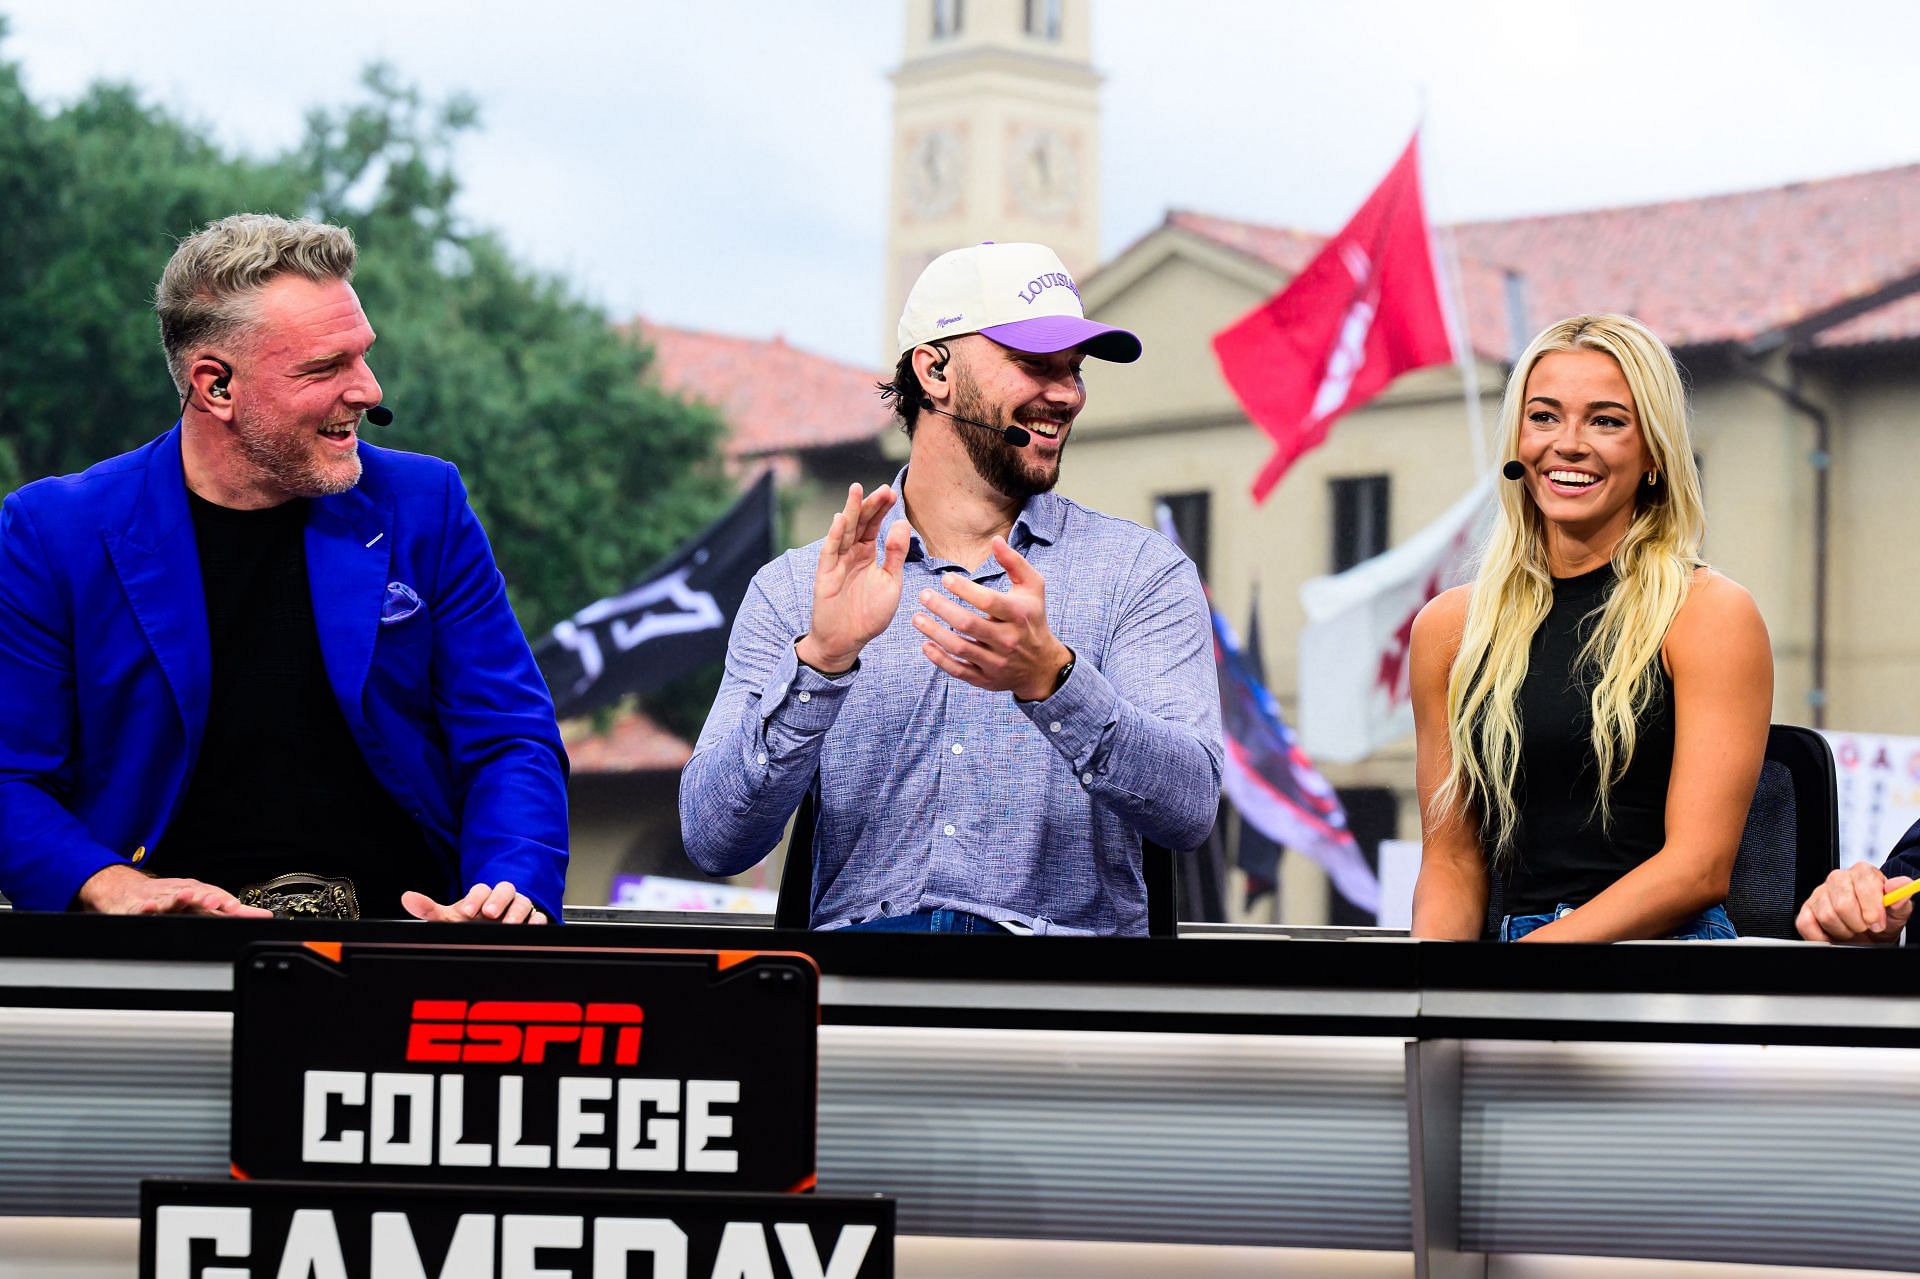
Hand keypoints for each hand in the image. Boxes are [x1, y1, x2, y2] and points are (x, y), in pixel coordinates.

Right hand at [74, 863, 272, 916]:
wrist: (127, 891)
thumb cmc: (169, 898)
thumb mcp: (201, 904)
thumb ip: (231, 912)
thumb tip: (264, 916)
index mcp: (196, 895)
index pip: (214, 897)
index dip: (226, 902)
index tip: (237, 909)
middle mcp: (178, 894)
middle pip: (194, 896)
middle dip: (206, 898)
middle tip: (217, 902)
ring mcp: (158, 900)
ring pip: (169, 900)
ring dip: (179, 898)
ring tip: (188, 897)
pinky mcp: (136, 908)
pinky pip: (140, 909)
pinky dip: (144, 908)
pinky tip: (148, 908)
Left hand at [402, 881, 548, 924]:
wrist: (493, 937)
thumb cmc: (472, 925)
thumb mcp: (450, 919)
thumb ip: (429, 910)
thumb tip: (407, 898)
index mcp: (482, 896)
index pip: (481, 888)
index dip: (474, 898)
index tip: (466, 911)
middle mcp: (502, 900)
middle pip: (506, 889)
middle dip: (498, 899)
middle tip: (489, 912)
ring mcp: (518, 909)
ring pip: (523, 902)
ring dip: (516, 911)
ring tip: (508, 924)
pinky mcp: (533, 921)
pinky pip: (539, 916)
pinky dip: (536, 920)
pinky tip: (530, 926)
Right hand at [796, 483, 909, 672]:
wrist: (847, 640)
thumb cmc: (869, 614)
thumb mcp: (890, 582)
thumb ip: (895, 554)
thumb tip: (903, 523)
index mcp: (868, 554)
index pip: (874, 525)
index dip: (882, 509)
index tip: (892, 493)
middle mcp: (851, 553)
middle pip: (860, 523)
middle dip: (870, 505)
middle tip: (882, 489)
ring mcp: (837, 562)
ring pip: (844, 532)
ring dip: (850, 511)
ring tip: (857, 491)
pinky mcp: (825, 575)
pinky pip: (830, 552)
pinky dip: (835, 536)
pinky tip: (841, 520)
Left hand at [913, 535, 1070, 700]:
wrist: (1042, 665)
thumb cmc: (1033, 618)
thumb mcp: (1033, 587)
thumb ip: (1014, 562)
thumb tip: (996, 539)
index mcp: (1018, 615)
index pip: (988, 601)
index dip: (964, 589)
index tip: (945, 578)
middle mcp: (1008, 640)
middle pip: (968, 624)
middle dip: (942, 608)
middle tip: (923, 595)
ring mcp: (996, 662)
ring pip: (960, 648)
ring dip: (934, 633)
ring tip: (916, 618)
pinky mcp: (986, 679)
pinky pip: (958, 671)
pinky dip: (939, 660)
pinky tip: (925, 645)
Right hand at [1796, 863, 1911, 942]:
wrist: (1869, 931)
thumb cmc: (1882, 919)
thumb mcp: (1897, 912)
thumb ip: (1900, 898)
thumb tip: (1898, 887)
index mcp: (1863, 873)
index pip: (1864, 883)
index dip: (1872, 908)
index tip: (1878, 923)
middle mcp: (1838, 878)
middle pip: (1843, 903)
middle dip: (1857, 923)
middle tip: (1864, 927)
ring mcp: (1819, 893)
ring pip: (1826, 916)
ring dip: (1843, 931)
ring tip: (1851, 929)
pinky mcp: (1806, 909)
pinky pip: (1806, 923)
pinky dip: (1822, 936)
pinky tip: (1834, 935)